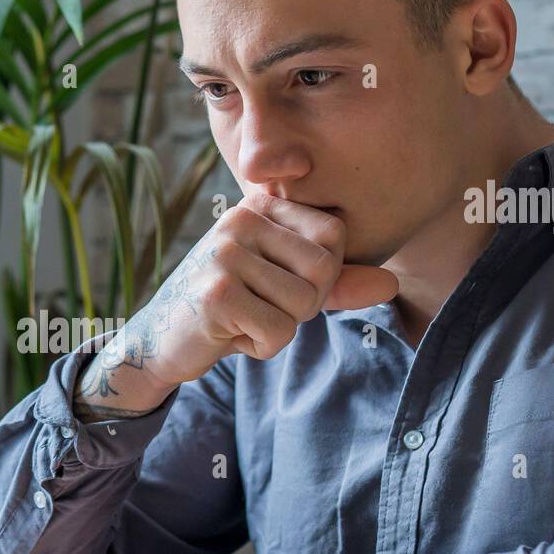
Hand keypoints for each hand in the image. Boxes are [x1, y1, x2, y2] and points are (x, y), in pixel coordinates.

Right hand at [100, 193, 399, 392]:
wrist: (161, 340)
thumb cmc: (228, 308)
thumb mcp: (283, 286)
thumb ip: (336, 281)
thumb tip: (392, 284)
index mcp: (259, 206)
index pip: (334, 235)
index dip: (322, 275)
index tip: (279, 283)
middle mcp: (240, 219)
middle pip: (324, 269)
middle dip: (303, 304)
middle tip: (261, 307)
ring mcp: (225, 254)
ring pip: (304, 304)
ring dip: (280, 328)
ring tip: (244, 320)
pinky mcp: (217, 294)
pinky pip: (279, 331)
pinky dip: (261, 347)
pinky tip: (230, 336)